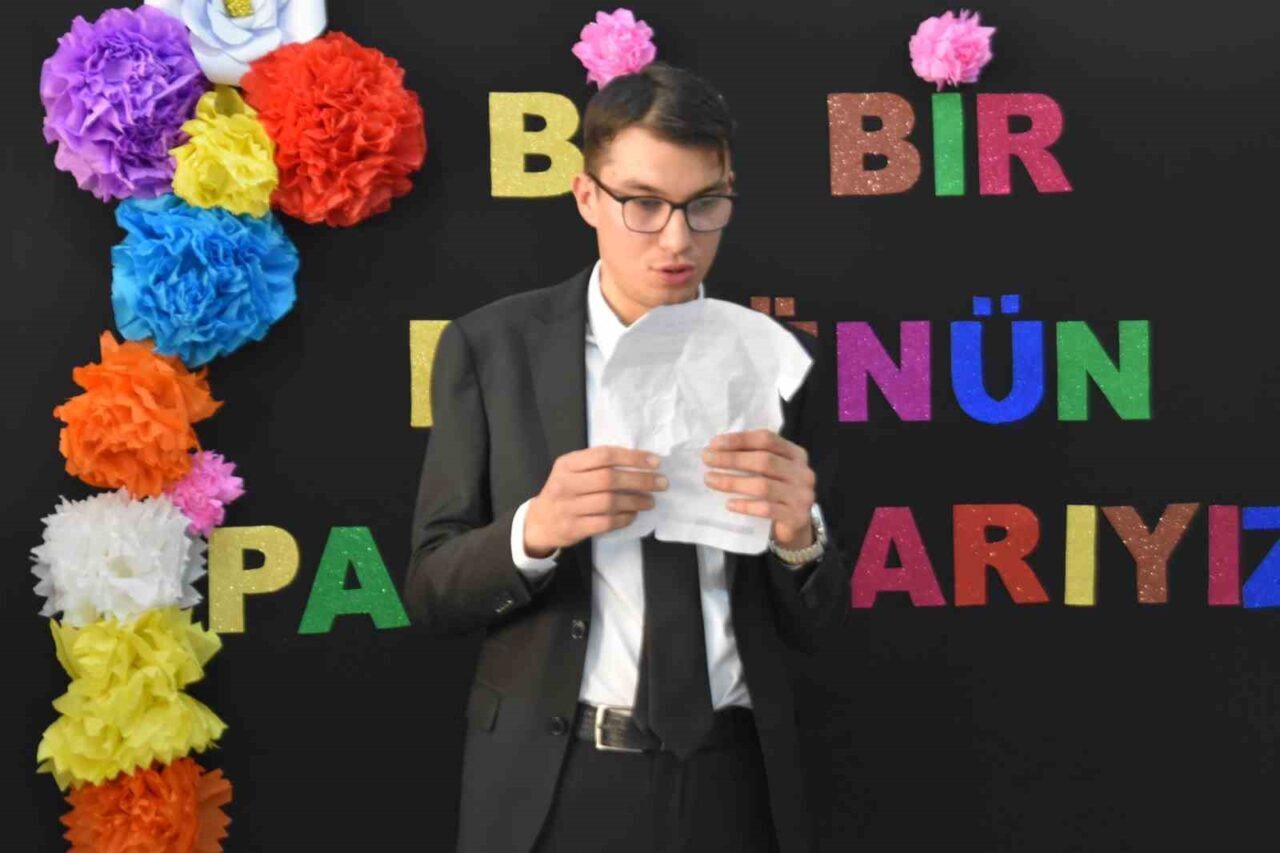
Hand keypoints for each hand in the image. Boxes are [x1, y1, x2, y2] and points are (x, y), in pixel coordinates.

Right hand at [524, 446, 667, 556]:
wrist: (540, 522)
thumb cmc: (564, 491)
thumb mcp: (572, 471)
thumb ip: (597, 464)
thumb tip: (639, 461)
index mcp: (567, 464)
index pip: (604, 455)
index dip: (632, 457)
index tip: (655, 462)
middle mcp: (566, 484)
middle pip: (609, 479)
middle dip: (640, 480)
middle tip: (662, 483)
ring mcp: (568, 507)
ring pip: (610, 502)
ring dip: (636, 501)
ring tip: (651, 501)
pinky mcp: (574, 528)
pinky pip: (606, 522)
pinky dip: (624, 518)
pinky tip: (634, 515)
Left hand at [701, 429, 815, 548]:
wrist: (797, 525)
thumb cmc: (778, 491)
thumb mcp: (772, 471)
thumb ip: (753, 457)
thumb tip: (716, 450)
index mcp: (795, 454)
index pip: (767, 439)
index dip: (740, 440)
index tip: (714, 443)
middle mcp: (802, 472)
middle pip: (764, 461)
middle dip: (731, 459)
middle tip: (707, 460)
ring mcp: (801, 495)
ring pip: (763, 486)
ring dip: (732, 482)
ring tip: (710, 480)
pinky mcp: (795, 516)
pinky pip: (766, 509)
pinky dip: (745, 505)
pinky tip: (729, 504)